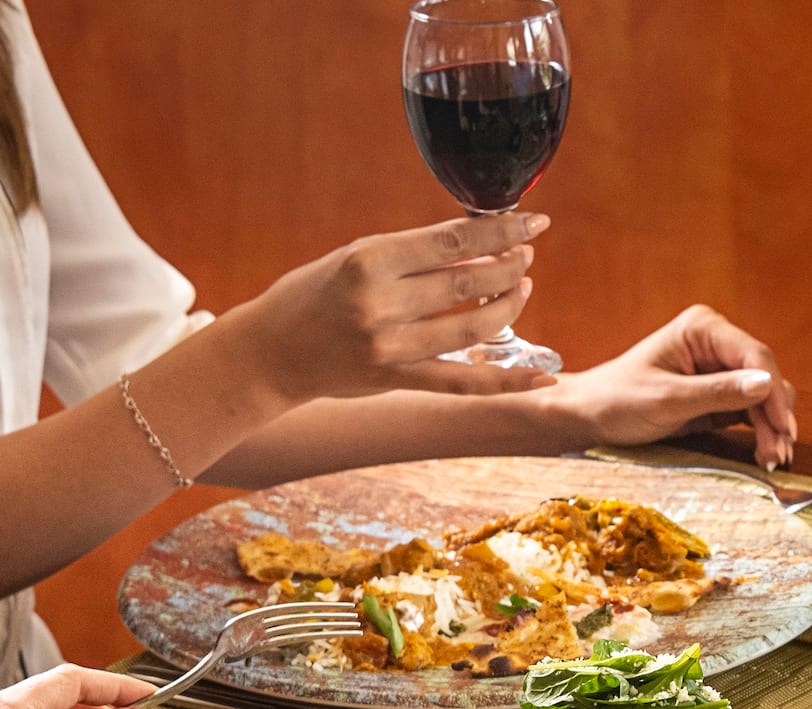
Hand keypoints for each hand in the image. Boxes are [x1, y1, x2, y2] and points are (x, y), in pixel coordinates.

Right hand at [213, 213, 550, 403]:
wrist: (268, 353)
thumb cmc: (314, 294)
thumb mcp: (357, 257)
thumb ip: (414, 256)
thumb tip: (482, 250)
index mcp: (369, 262)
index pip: (453, 243)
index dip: (501, 232)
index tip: (533, 222)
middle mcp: (380, 305)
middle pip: (468, 284)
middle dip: (508, 266)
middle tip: (526, 255)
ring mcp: (390, 348)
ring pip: (473, 330)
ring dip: (508, 307)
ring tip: (521, 287)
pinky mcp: (396, 381)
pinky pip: (464, 383)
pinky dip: (507, 380)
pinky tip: (543, 378)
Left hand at [545, 304, 797, 469]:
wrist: (590, 416)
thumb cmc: (617, 400)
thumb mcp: (667, 399)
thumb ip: (718, 392)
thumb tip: (766, 384)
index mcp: (703, 330)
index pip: (754, 356)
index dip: (773, 392)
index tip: (783, 427)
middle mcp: (717, 344)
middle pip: (765, 377)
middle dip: (775, 416)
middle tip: (778, 454)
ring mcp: (720, 369)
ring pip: (764, 396)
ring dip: (772, 428)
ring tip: (772, 460)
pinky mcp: (720, 395)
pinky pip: (751, 411)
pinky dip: (760, 433)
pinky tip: (763, 454)